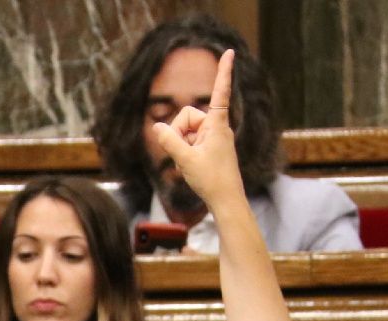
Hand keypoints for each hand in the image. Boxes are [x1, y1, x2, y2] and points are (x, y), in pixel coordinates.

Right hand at [149, 50, 245, 212]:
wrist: (227, 201)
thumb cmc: (212, 180)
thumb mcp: (185, 160)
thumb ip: (169, 141)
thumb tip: (158, 126)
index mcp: (217, 124)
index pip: (220, 92)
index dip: (223, 72)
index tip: (229, 52)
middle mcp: (218, 127)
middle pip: (188, 116)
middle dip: (179, 132)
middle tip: (181, 154)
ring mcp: (214, 138)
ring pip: (187, 131)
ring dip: (181, 145)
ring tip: (187, 164)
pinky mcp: (211, 148)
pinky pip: (191, 142)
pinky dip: (185, 152)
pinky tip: (188, 167)